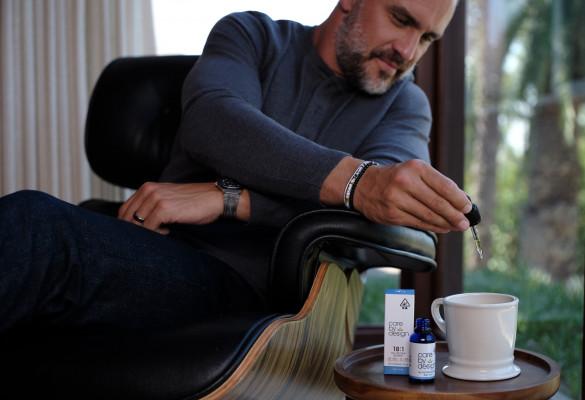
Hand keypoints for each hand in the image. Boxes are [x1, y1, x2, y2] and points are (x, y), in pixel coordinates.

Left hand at [118, 182, 223, 233]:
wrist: (215, 198)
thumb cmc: (194, 200)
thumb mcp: (168, 197)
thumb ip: (151, 205)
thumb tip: (136, 222)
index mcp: (147, 187)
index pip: (124, 209)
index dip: (128, 224)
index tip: (140, 232)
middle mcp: (149, 190)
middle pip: (126, 217)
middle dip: (135, 230)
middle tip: (151, 234)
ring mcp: (156, 199)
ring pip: (136, 224)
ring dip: (147, 232)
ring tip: (163, 231)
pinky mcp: (164, 209)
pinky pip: (149, 228)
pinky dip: (156, 234)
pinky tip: (169, 230)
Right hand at [353, 159, 471, 232]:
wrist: (363, 185)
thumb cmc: (396, 178)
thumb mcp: (414, 171)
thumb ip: (436, 183)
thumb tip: (460, 201)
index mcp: (415, 168)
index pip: (444, 186)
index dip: (459, 199)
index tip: (468, 208)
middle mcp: (405, 182)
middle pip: (438, 203)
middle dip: (455, 215)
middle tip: (465, 223)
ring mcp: (397, 199)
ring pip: (429, 215)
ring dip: (445, 223)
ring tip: (456, 226)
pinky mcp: (392, 214)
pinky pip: (418, 223)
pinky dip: (433, 227)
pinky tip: (441, 227)